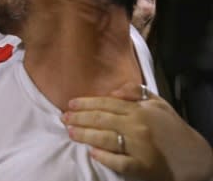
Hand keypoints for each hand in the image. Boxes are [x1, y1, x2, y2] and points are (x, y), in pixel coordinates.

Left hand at [64, 83, 212, 180]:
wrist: (194, 156)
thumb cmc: (172, 128)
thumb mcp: (158, 104)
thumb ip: (136, 92)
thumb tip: (114, 90)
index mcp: (139, 110)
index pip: (105, 104)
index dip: (85, 103)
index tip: (70, 104)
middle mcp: (136, 127)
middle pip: (100, 120)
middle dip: (79, 118)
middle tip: (64, 118)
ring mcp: (139, 148)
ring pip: (105, 139)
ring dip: (85, 135)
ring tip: (71, 132)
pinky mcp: (141, 167)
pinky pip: (119, 162)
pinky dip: (105, 157)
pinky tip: (92, 153)